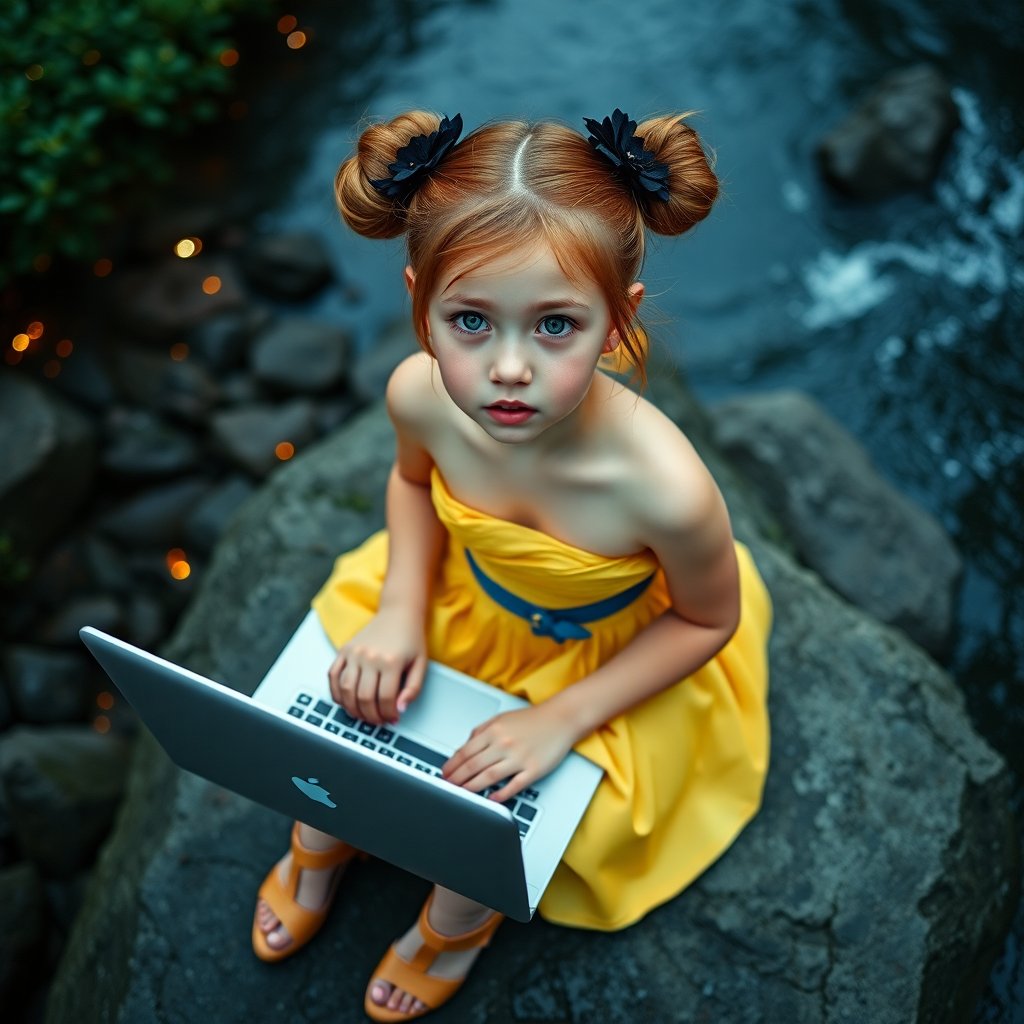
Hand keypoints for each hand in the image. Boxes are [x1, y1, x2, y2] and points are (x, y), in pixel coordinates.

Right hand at [327, 603, 426, 725]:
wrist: (399, 613)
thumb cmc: (411, 638)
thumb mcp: (421, 664)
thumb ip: (413, 689)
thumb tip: (400, 709)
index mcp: (391, 661)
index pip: (386, 699)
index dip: (388, 714)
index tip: (392, 719)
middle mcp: (369, 656)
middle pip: (364, 698)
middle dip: (371, 716)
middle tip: (378, 721)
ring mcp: (354, 653)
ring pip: (346, 691)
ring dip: (353, 709)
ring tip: (363, 714)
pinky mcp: (344, 650)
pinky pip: (333, 675)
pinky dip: (336, 693)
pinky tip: (346, 701)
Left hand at [441, 703, 575, 803]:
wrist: (562, 718)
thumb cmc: (533, 719)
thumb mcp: (502, 718)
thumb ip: (481, 731)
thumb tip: (465, 746)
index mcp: (494, 731)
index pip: (466, 751)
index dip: (452, 765)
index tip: (444, 773)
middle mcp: (504, 744)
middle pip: (473, 766)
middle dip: (457, 779)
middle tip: (448, 786)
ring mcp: (519, 758)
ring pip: (489, 777)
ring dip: (472, 787)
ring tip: (462, 793)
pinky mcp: (534, 770)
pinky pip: (514, 785)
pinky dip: (501, 794)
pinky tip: (492, 799)